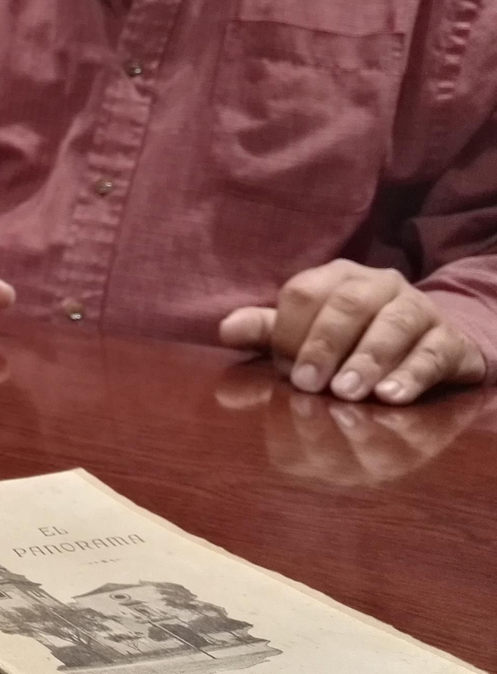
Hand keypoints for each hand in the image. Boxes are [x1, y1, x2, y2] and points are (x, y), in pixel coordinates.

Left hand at [218, 261, 486, 404]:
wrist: (426, 344)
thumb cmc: (352, 339)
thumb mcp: (307, 332)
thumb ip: (269, 331)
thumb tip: (225, 330)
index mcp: (336, 277)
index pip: (304, 292)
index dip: (289, 332)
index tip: (285, 372)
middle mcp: (379, 284)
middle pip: (348, 304)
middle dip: (324, 344)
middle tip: (309, 385)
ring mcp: (419, 309)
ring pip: (395, 323)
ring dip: (367, 359)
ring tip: (347, 392)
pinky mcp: (449, 341)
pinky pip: (433, 353)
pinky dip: (411, 374)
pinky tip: (391, 396)